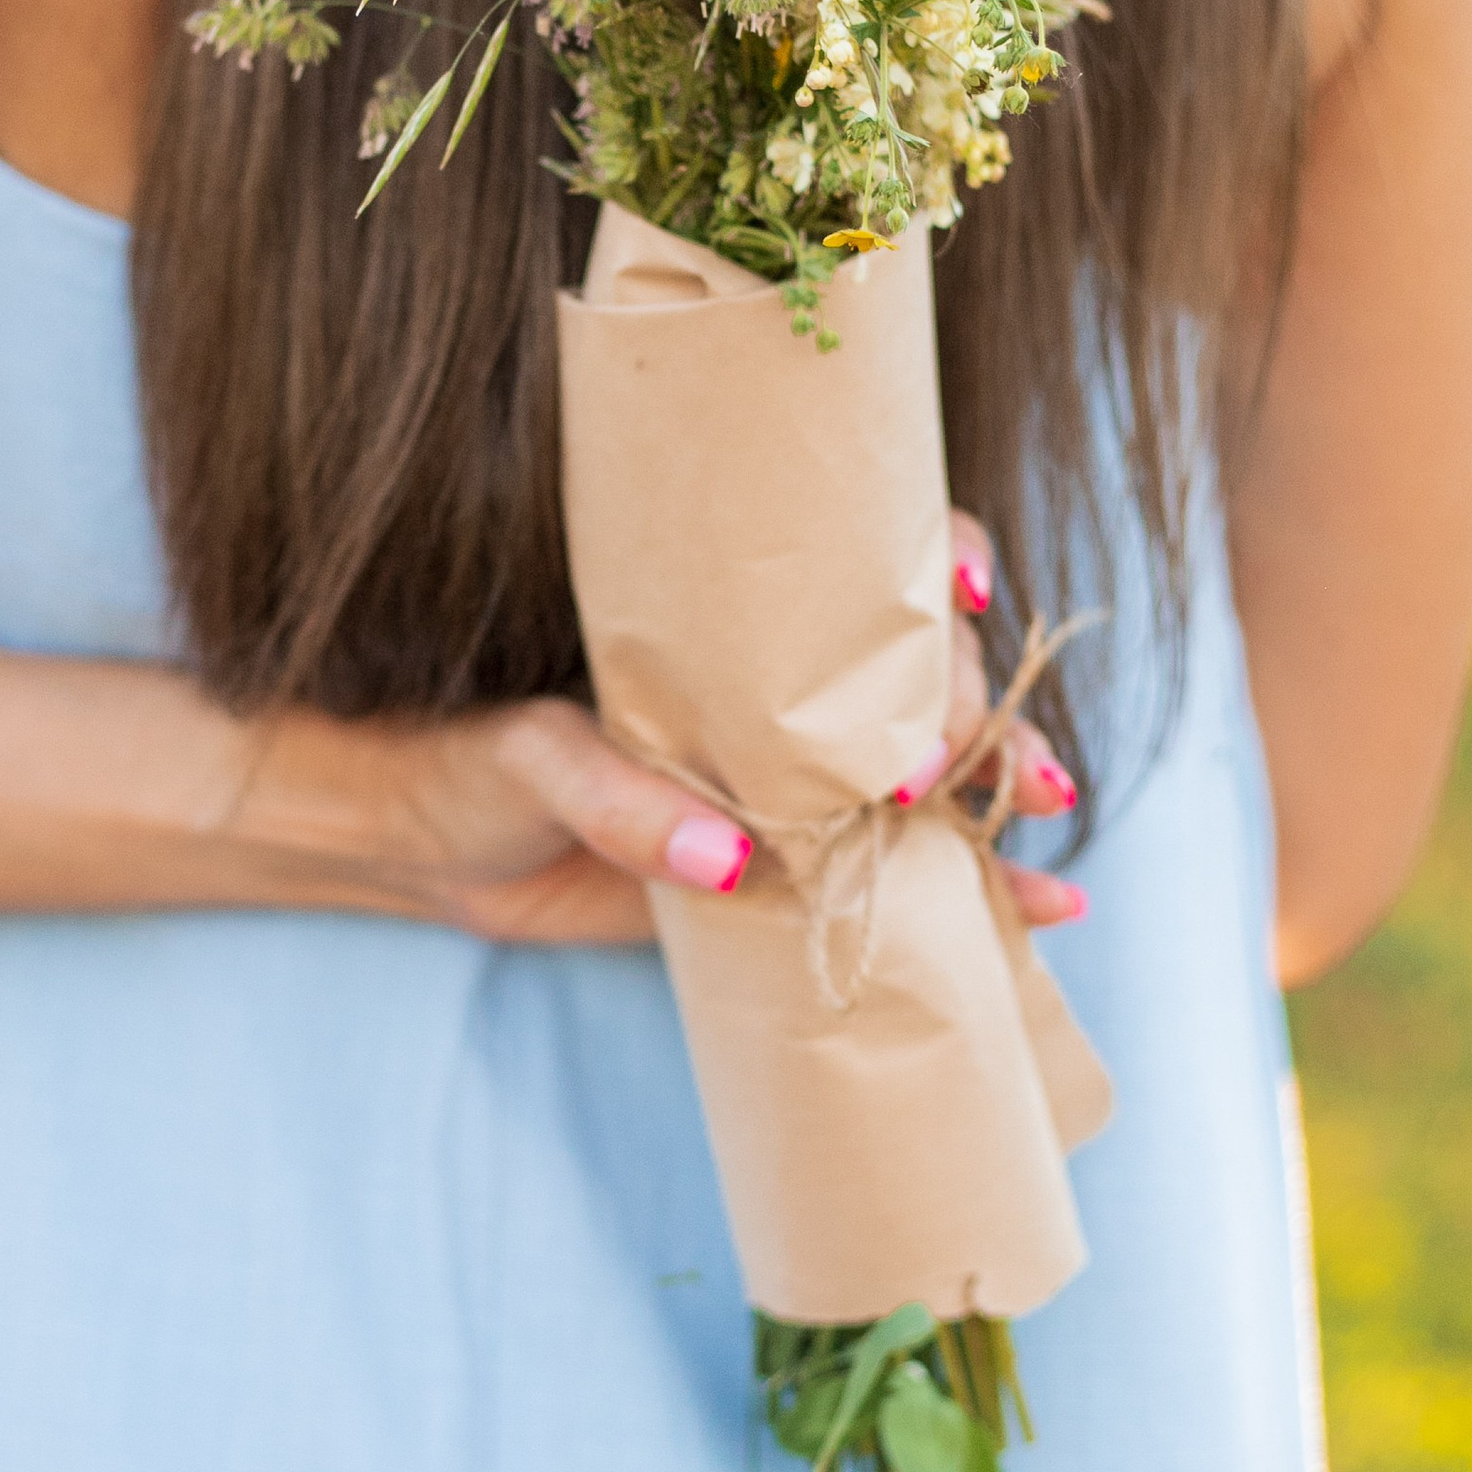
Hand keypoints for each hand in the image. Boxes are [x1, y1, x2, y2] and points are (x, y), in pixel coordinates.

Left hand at [323, 508, 1085, 948]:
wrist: (424, 846)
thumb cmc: (468, 759)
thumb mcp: (533, 762)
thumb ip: (624, 804)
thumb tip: (729, 861)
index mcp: (724, 618)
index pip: (857, 564)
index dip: (931, 568)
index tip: (960, 598)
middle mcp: (780, 685)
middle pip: (919, 668)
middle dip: (973, 704)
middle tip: (980, 766)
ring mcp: (797, 777)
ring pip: (936, 767)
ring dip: (1005, 790)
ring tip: (1047, 825)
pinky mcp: (793, 870)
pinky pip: (902, 871)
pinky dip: (982, 890)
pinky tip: (1047, 907)